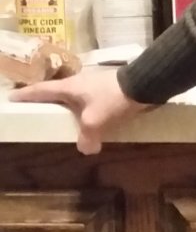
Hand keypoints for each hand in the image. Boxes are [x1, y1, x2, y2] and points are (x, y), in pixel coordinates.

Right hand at [8, 68, 152, 154]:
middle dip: (47, 99)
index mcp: (70, 87)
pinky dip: (86, 109)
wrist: (145, 83)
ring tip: (64, 117)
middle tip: (37, 107)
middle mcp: (80, 82)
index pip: (42, 90)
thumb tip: (86, 149)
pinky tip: (91, 119)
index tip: (12, 96)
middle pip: (57, 91)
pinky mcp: (109, 89)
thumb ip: (86, 137)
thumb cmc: (113, 99)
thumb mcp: (95, 121)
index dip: (26, 94)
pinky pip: (91, 101)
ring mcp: (95, 84)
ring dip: (69, 105)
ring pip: (76, 96)